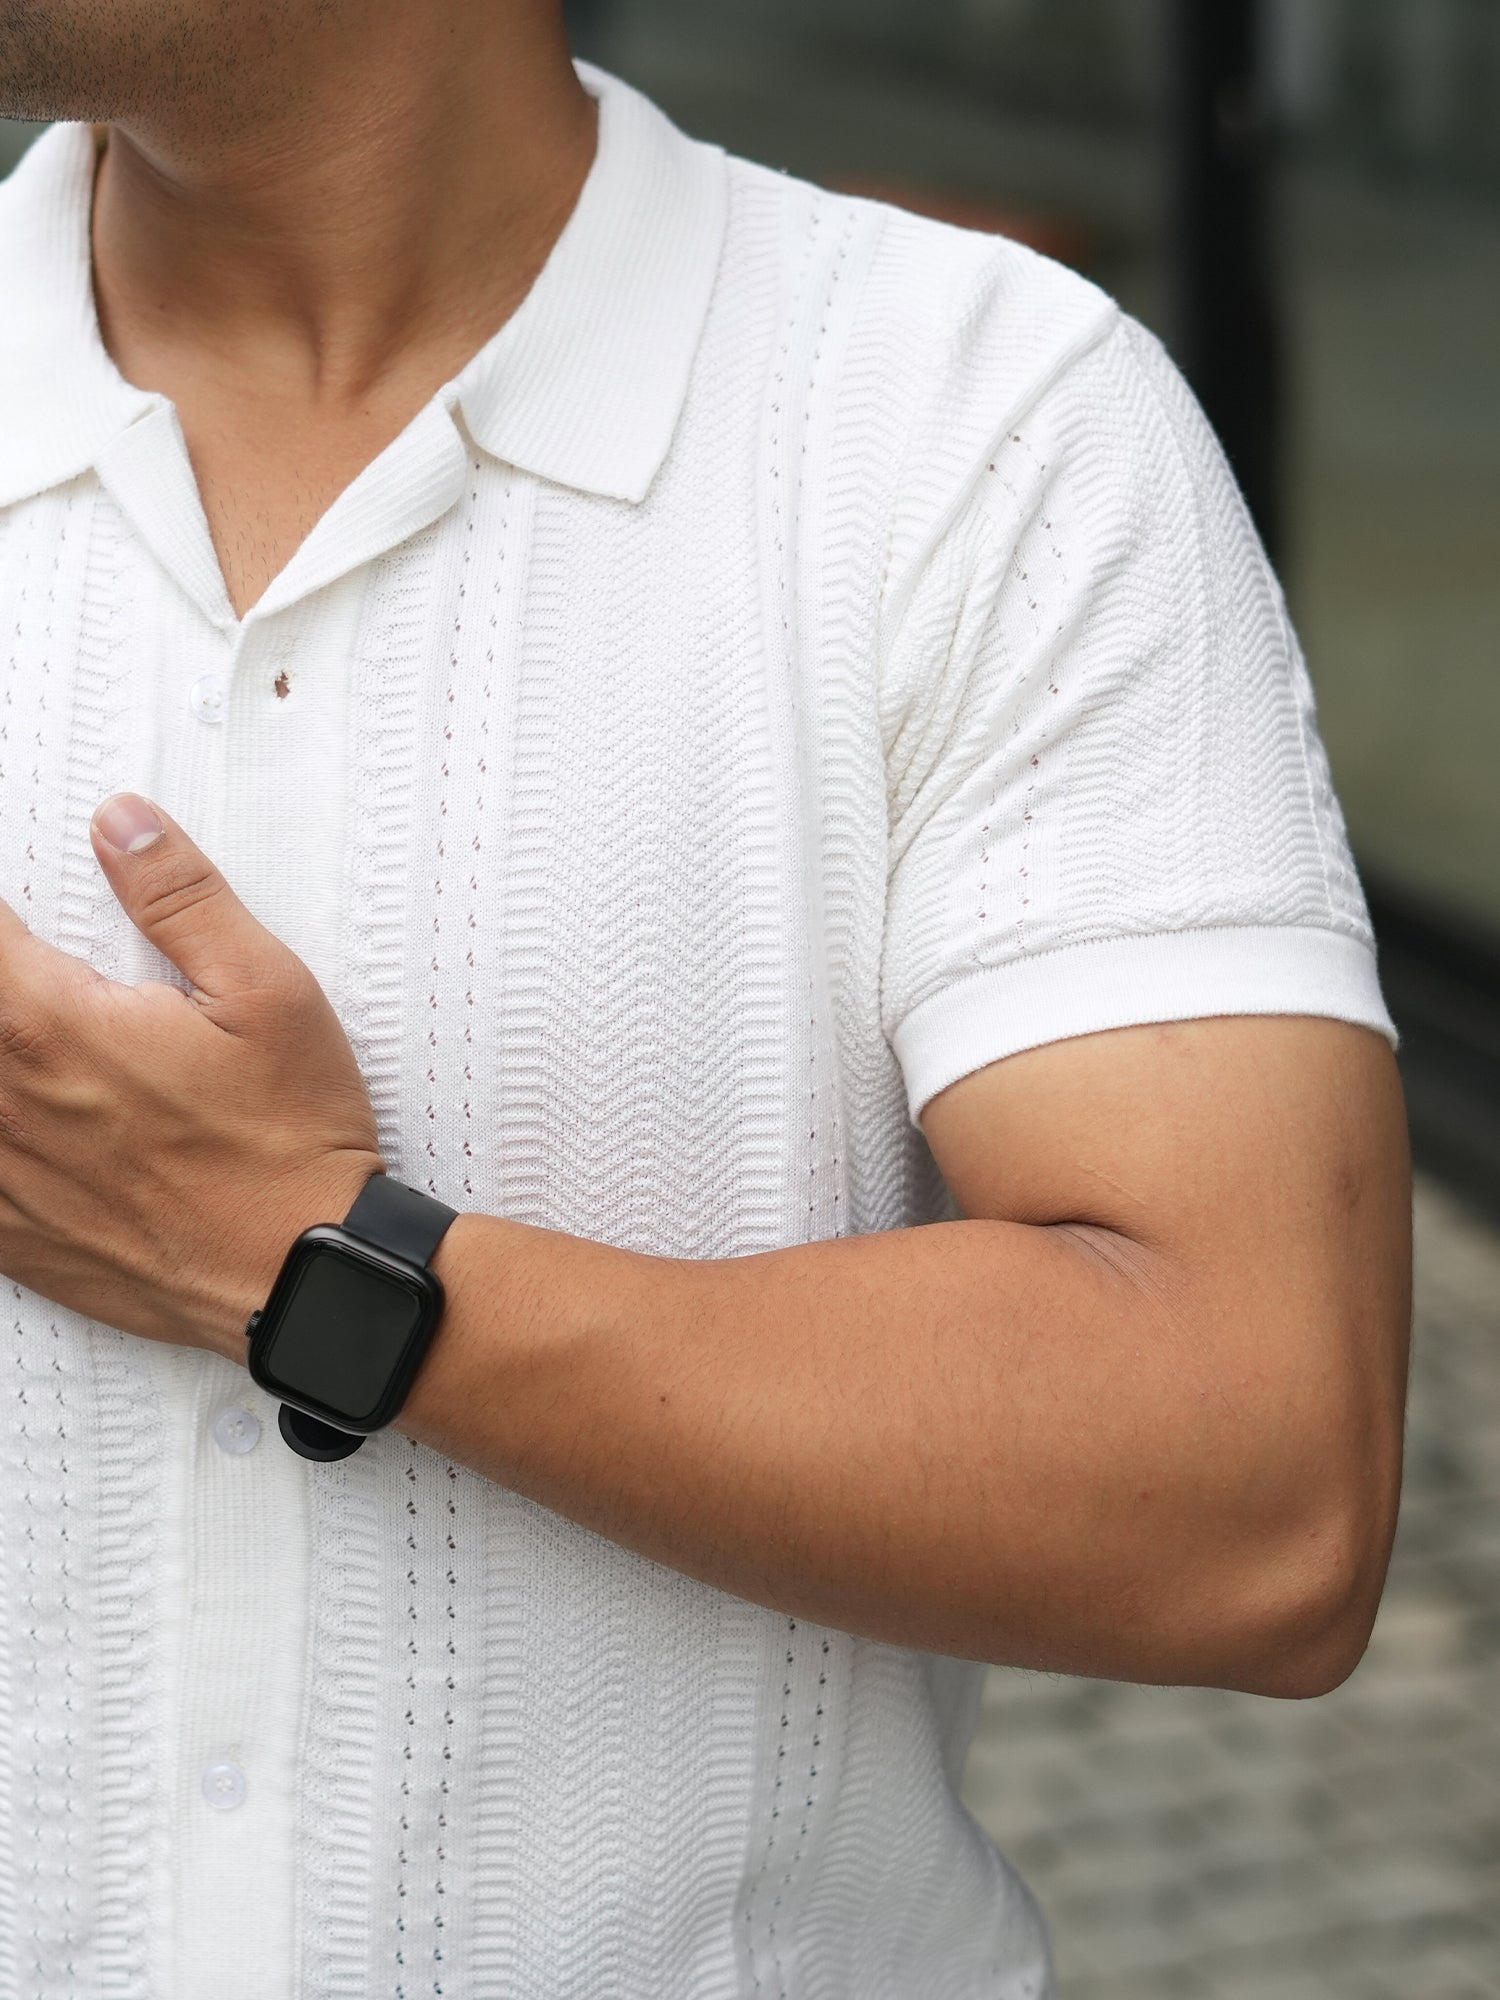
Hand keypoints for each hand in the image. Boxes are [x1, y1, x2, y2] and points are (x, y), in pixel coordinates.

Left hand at [0, 793, 383, 1357]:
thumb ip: (181, 899)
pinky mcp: (13, 1239)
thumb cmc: (292, 1140)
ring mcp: (2, 1178)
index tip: (15, 924)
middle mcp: (9, 1102)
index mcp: (56, 1026)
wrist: (305, 1276)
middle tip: (33, 983)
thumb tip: (119, 823)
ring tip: (32, 1046)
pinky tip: (17, 1121)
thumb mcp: (266, 992)